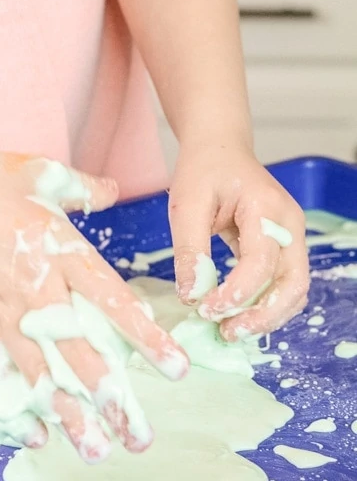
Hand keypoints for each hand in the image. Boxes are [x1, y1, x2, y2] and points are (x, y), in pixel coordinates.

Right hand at [0, 143, 188, 462]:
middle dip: (112, 398)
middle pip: (81, 353)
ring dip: (69, 416)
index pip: (114, 303)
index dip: (146, 339)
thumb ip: (82, 188)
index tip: (176, 369)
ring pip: (40, 374)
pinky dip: (14, 404)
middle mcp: (36, 290)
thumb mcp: (38, 173)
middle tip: (139, 438)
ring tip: (96, 450)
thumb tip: (112, 189)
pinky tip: (34, 434)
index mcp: (61, 252)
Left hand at [169, 143, 308, 340]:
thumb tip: (191, 296)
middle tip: (226, 332)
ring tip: (230, 330)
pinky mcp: (284, 247)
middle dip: (262, 315)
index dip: (236, 293)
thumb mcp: (186, 203)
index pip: (261, 262)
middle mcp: (290, 224)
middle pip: (293, 283)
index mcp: (267, 208)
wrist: (219, 148)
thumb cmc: (203, 170)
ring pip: (294, 289)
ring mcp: (292, 236)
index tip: (205, 309)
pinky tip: (237, 315)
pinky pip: (283, 283)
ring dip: (266, 316)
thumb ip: (190, 250)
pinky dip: (265, 304)